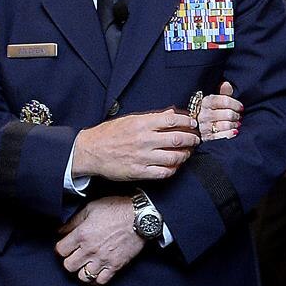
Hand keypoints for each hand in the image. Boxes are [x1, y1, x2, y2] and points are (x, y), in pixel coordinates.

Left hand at [55, 197, 144, 285]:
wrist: (141, 216)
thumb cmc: (117, 209)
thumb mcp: (91, 208)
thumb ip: (74, 221)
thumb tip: (61, 231)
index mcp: (82, 234)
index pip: (60, 250)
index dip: (61, 248)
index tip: (65, 246)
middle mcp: (90, 249)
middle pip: (69, 266)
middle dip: (69, 260)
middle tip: (74, 255)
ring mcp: (103, 259)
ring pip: (83, 276)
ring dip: (82, 271)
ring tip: (85, 264)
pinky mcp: (115, 265)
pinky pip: (101, 281)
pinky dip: (96, 279)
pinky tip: (96, 271)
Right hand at [70, 109, 198, 180]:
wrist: (90, 151)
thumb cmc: (109, 134)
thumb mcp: (129, 120)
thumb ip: (152, 117)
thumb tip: (171, 113)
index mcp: (142, 123)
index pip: (173, 120)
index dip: (187, 121)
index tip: (192, 124)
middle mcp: (144, 140)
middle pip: (178, 139)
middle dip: (191, 139)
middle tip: (195, 140)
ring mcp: (142, 157)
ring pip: (174, 157)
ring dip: (185, 155)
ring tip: (186, 153)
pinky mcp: (139, 172)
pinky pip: (163, 172)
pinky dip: (173, 169)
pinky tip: (174, 166)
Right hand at [196, 82, 242, 140]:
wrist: (203, 126)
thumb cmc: (214, 111)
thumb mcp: (218, 100)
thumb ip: (224, 92)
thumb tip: (226, 84)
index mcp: (205, 102)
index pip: (222, 100)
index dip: (234, 104)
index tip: (241, 107)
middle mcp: (202, 115)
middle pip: (226, 114)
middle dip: (235, 115)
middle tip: (239, 116)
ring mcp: (204, 127)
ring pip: (224, 125)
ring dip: (234, 125)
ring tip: (237, 124)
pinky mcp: (206, 139)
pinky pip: (220, 137)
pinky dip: (229, 134)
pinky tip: (234, 132)